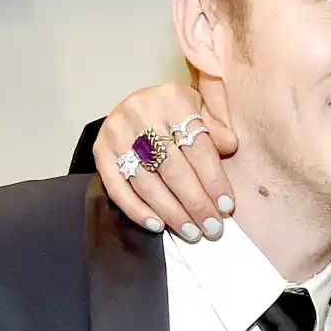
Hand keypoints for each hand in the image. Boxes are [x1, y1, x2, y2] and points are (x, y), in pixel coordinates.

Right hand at [92, 77, 237, 239]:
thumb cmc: (177, 114)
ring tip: (190, 231)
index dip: (213, 180)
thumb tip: (230, 147)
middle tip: (211, 228)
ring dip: (171, 212)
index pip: (197, 148)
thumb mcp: (201, 111)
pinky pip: (117, 187)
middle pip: (173, 169)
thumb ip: (216, 130)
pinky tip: (157, 225)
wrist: (140, 105)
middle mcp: (140, 112)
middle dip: (195, 203)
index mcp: (171, 99)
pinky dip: (137, 210)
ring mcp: (116, 132)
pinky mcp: (100, 150)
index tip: (226, 206)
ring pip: (147, 182)